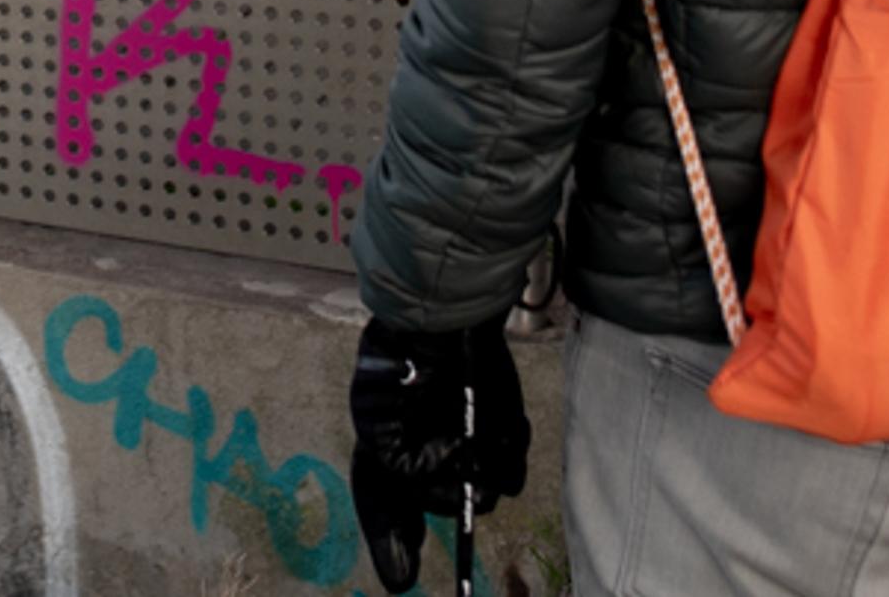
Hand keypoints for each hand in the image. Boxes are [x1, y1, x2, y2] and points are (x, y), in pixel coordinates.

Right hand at [350, 319, 530, 592]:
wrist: (447, 317)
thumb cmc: (402, 359)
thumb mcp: (374, 412)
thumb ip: (393, 463)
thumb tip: (422, 488)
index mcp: (390, 456)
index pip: (386, 511)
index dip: (392, 546)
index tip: (404, 580)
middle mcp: (430, 459)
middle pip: (442, 504)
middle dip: (449, 494)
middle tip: (458, 463)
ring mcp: (468, 452)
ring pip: (483, 493)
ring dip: (485, 470)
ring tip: (483, 430)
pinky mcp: (502, 439)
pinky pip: (513, 471)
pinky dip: (513, 456)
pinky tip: (507, 426)